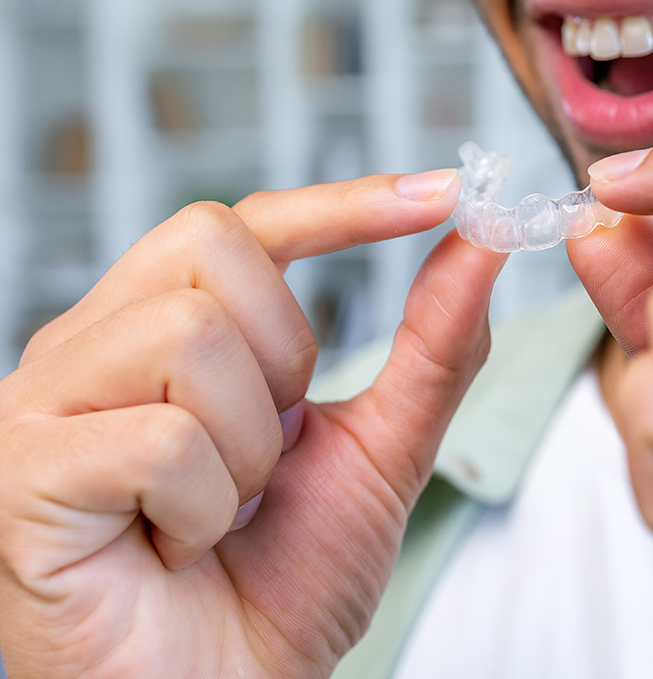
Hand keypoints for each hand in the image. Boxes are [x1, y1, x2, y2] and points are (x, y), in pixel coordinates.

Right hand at [0, 172, 506, 677]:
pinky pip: (157, 436)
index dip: (342, 203)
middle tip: (271, 451)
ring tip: (221, 510)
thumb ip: (431, 348)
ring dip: (248, 443)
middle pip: (213, 246)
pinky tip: (177, 547)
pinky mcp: (19, 476)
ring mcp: (39, 406)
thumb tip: (480, 241)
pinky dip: (205, 505)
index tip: (440, 194)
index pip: (244, 224)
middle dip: (286, 357)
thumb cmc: (282, 584)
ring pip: (188, 334)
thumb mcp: (380, 451)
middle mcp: (88, 348)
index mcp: (160, 330)